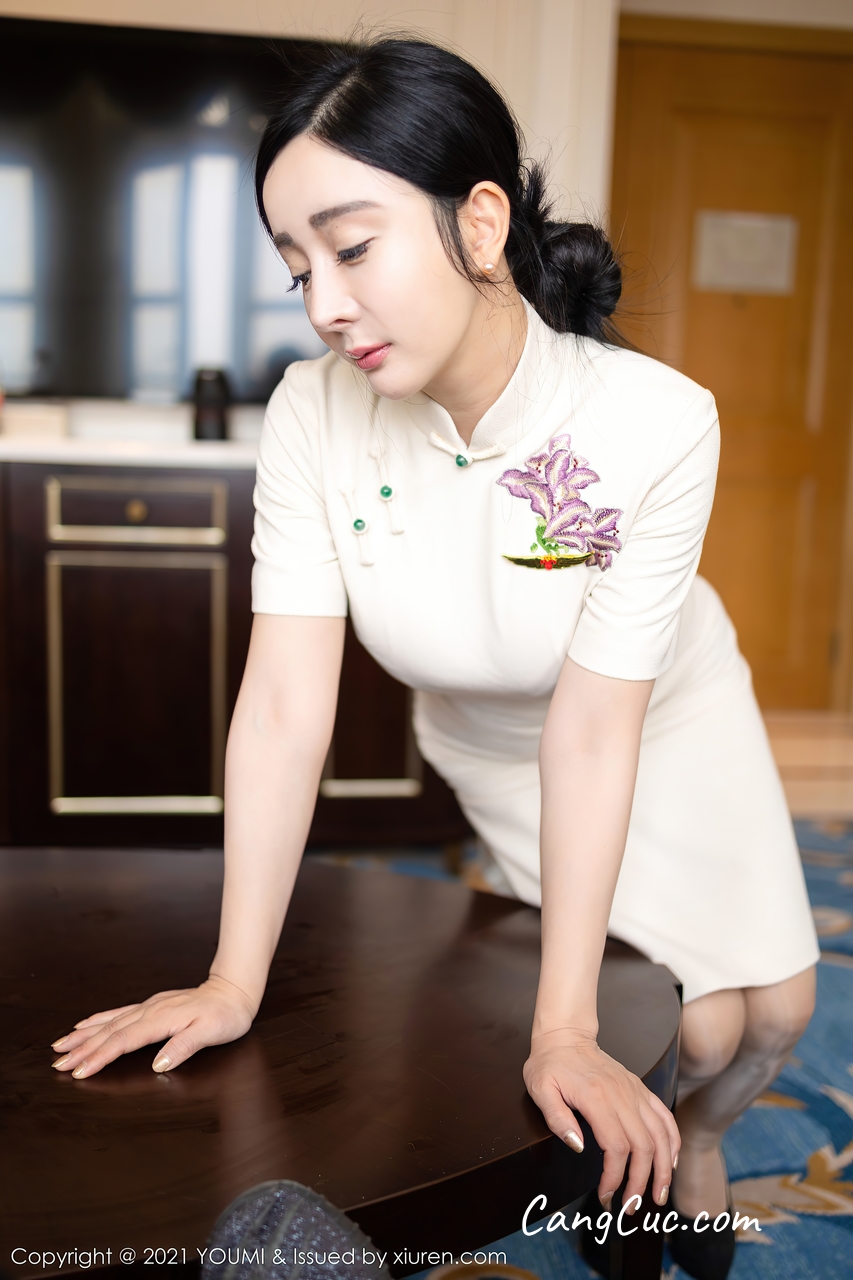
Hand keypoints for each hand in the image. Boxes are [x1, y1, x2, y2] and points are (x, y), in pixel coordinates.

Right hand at [49, 975, 256, 1078]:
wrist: (234, 991)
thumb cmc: (225, 1015)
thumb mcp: (212, 1032)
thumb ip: (184, 1046)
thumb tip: (159, 1063)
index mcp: (161, 1019)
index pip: (123, 1041)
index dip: (99, 1056)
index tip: (79, 1070)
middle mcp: (150, 1011)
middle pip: (109, 1032)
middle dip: (82, 1048)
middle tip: (58, 1062)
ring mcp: (149, 1007)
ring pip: (109, 1022)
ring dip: (84, 1035)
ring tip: (61, 1045)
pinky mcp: (151, 1006)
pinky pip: (118, 1013)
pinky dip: (98, 1019)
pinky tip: (85, 1024)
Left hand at [523, 1027, 679, 1210]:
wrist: (566, 1035)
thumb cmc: (550, 1064)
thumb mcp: (540, 1089)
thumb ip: (557, 1119)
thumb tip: (578, 1147)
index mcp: (597, 1098)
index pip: (616, 1148)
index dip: (614, 1178)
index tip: (605, 1196)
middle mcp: (622, 1095)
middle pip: (643, 1147)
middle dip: (640, 1183)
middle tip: (630, 1206)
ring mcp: (635, 1092)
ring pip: (661, 1136)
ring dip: (663, 1170)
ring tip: (658, 1196)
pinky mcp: (640, 1089)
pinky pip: (665, 1118)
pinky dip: (672, 1143)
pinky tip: (670, 1163)